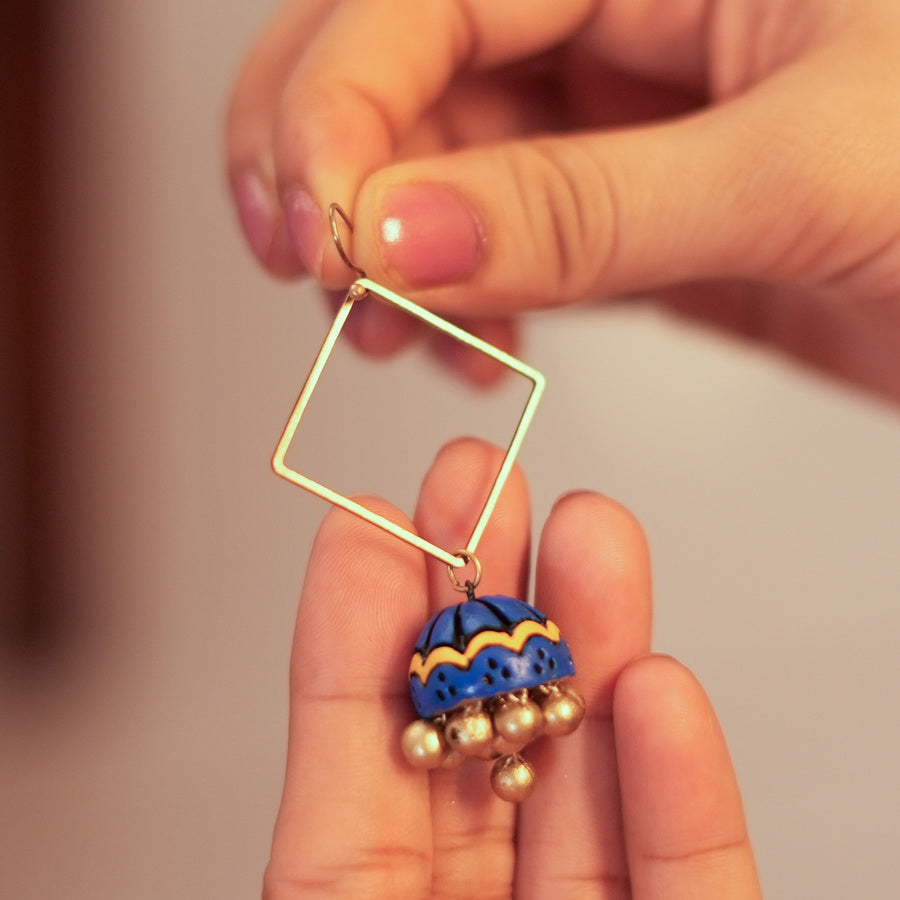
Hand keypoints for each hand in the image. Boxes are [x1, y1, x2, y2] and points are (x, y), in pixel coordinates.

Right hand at [228, 0, 899, 398]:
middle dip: (334, 167)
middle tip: (315, 267)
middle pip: (396, 62)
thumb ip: (590, 207)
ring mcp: (617, 121)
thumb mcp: (812, 174)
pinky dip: (457, 299)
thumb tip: (397, 231)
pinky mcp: (626, 215)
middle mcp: (624, 14)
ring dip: (385, 251)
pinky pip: (498, 242)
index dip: (342, 106)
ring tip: (390, 330)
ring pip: (435, 164)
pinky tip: (471, 346)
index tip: (322, 234)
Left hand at [263, 439, 760, 897]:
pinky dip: (682, 788)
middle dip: (493, 601)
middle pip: (490, 738)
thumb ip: (333, 822)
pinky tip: (662, 687)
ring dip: (597, 652)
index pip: (366, 753)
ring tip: (590, 533)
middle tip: (488, 482)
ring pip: (596, 782)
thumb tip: (339, 632)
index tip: (377, 516)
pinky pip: (694, 880)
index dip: (369, 628)